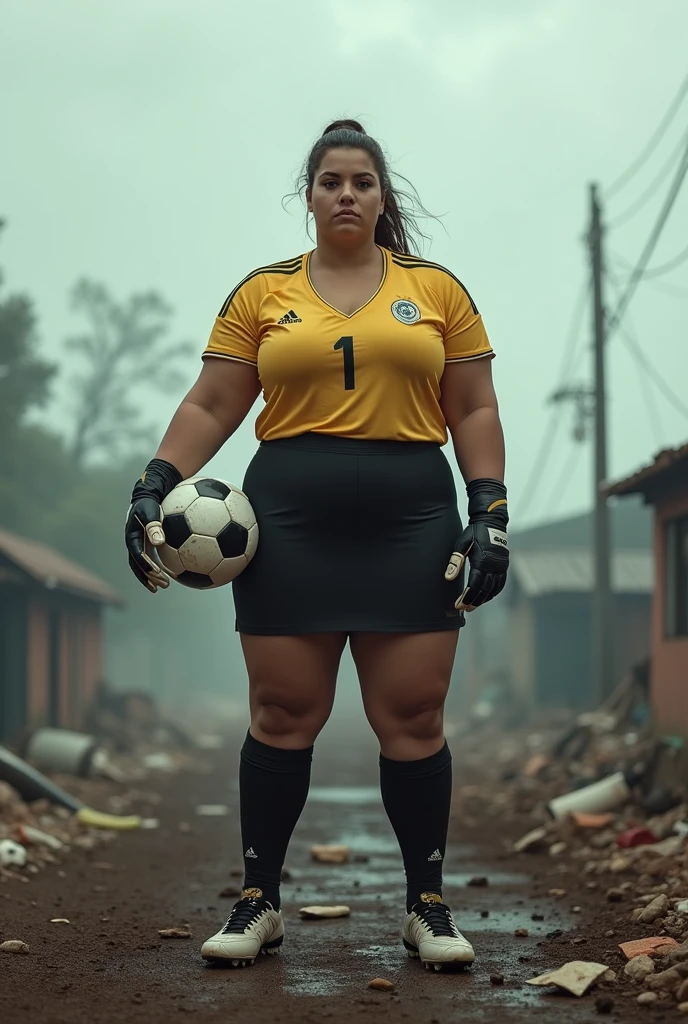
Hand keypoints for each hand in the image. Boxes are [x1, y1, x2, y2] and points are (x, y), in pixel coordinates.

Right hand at [124, 458, 181, 592]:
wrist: (149, 494)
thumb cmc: (151, 501)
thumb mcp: (151, 511)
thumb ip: (154, 526)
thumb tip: (159, 542)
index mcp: (132, 535)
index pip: (136, 554)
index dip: (145, 565)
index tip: (156, 573)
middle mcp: (133, 542)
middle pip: (137, 564)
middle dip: (148, 576)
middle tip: (161, 586)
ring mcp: (139, 543)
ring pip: (143, 564)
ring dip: (152, 576)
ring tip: (165, 586)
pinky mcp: (148, 543)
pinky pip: (152, 558)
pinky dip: (160, 567)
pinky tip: (174, 573)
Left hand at [444, 478, 508, 611]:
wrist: (492, 522)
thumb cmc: (474, 532)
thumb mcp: (462, 543)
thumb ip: (455, 561)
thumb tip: (448, 577)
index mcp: (483, 561)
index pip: (474, 585)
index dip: (467, 596)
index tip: (459, 605)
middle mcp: (494, 566)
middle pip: (484, 590)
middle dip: (474, 601)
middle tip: (464, 609)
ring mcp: (501, 566)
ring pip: (493, 589)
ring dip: (483, 599)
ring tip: (472, 606)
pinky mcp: (504, 566)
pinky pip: (500, 584)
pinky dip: (493, 593)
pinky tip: (486, 597)